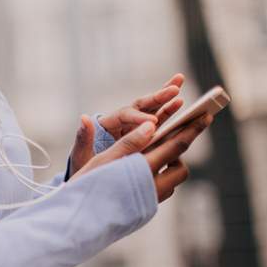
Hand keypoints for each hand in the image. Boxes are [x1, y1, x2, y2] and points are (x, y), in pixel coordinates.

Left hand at [69, 73, 186, 176]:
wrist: (92, 182)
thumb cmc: (85, 169)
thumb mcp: (81, 156)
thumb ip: (83, 139)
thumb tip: (84, 118)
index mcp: (108, 124)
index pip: (126, 115)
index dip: (139, 118)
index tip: (153, 123)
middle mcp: (123, 122)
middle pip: (141, 105)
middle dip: (157, 97)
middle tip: (174, 90)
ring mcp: (135, 128)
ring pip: (153, 110)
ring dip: (167, 99)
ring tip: (180, 84)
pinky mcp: (146, 136)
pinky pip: (161, 122)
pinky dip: (172, 114)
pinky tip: (185, 106)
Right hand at [69, 112, 213, 202]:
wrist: (77, 221)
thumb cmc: (86, 185)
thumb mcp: (105, 159)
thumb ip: (130, 142)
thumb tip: (152, 124)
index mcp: (143, 171)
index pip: (176, 146)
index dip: (192, 130)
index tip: (206, 115)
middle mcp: (153, 188)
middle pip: (180, 166)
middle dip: (179, 151)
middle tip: (177, 134)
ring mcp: (150, 201)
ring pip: (171, 180)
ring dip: (167, 166)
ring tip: (151, 154)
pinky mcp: (145, 210)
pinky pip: (161, 190)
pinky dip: (157, 178)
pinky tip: (140, 172)